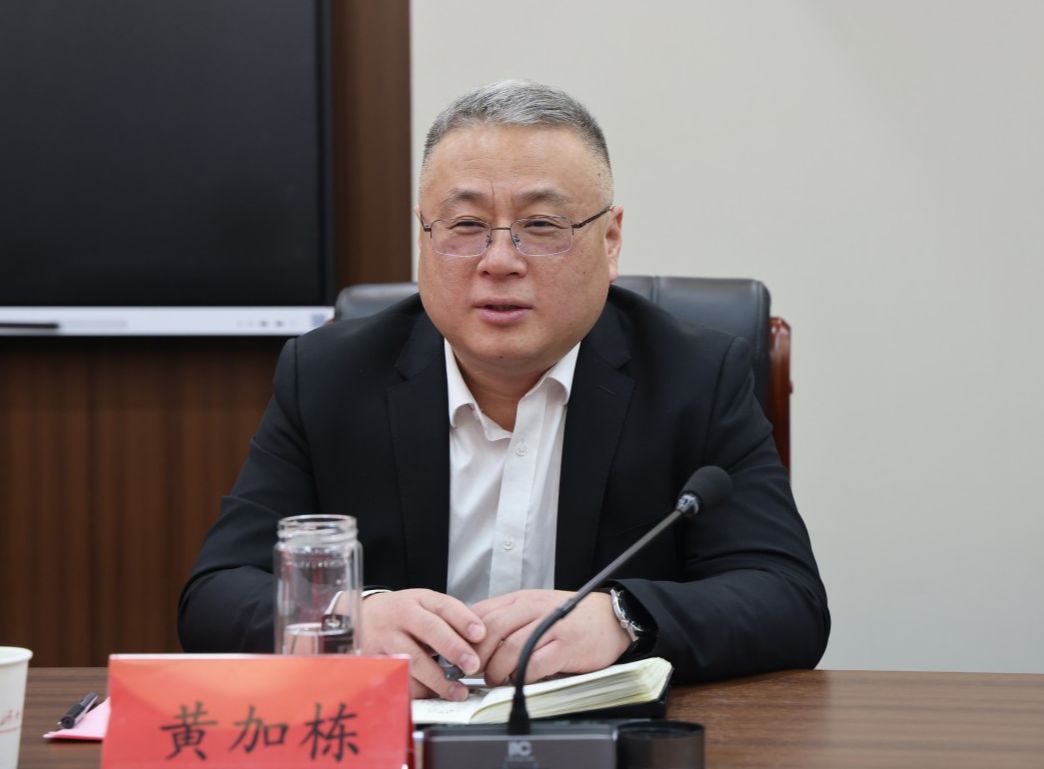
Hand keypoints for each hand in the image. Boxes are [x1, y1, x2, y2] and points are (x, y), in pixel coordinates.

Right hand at [361, 589, 485, 700]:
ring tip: (458, 691)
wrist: (360, 616)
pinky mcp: (374, 658)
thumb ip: (449, 620)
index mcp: (419, 599)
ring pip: (412, 658)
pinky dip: (417, 689)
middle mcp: (401, 615)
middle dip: (453, 648)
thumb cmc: (402, 614)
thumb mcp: (424, 606)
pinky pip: (398, 677)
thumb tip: (481, 641)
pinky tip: (433, 696)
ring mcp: (386, 637)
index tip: (481, 634)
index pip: (444, 605)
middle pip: (429, 629)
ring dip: (437, 678)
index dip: (463, 619)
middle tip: (473, 665)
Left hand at [470, 589, 630, 686]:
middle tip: (470, 671)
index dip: (464, 636)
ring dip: (496, 670)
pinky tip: (519, 681)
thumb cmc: (569, 617)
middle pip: (491, 630)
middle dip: (476, 655)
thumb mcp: (534, 608)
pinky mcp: (565, 647)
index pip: (481, 613)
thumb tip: (473, 637)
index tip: (458, 653)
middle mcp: (533, 609)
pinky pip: (534, 665)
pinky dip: (521, 677)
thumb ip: (506, 618)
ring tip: (494, 679)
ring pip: (509, 649)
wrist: (610, 618)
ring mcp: (550, 627)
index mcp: (521, 599)